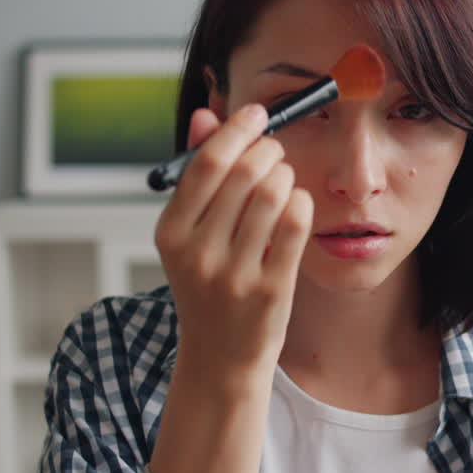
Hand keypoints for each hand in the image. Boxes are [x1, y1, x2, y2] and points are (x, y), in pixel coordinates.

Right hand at [154, 103, 313, 390]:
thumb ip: (196, 174)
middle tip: (276, 150)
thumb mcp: (189, 234)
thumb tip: (205, 115)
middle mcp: (198, 253)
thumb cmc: (207, 285)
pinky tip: (297, 204)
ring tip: (284, 179)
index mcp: (170, 234)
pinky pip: (296, 223)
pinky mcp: (271, 289)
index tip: (257, 113)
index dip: (236, 130)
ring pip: (274, 194)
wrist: (219, 359)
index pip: (205, 164)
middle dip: (269, 150)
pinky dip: (301, 202)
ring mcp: (234, 274)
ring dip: (287, 174)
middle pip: (244, 174)